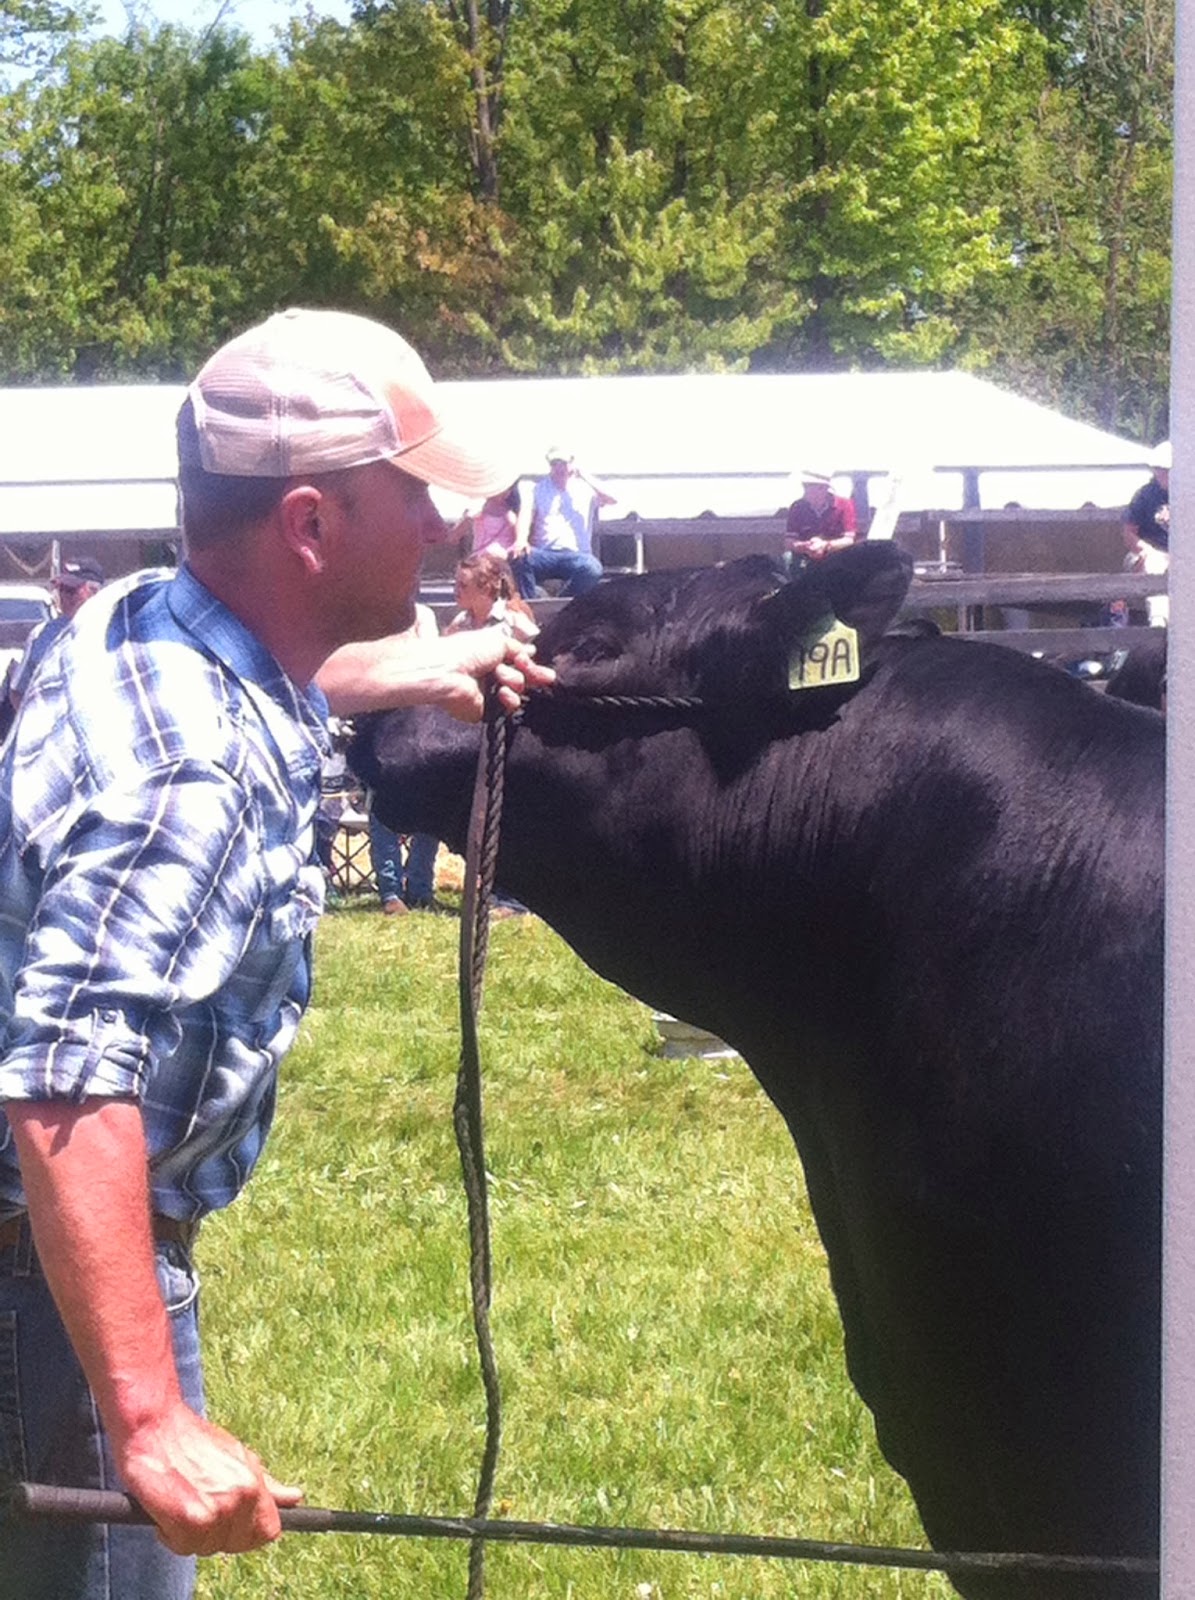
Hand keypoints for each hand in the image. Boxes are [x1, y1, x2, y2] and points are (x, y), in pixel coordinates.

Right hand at [117, 1399, 302, 1556]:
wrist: (154, 1427)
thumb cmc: (192, 1440)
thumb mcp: (237, 1455)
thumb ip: (265, 1483)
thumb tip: (295, 1498)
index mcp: (253, 1484)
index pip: (269, 1530)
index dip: (251, 1533)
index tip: (234, 1527)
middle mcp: (239, 1498)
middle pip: (237, 1543)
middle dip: (219, 1534)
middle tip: (201, 1510)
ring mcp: (215, 1511)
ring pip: (208, 1548)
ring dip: (192, 1535)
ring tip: (182, 1505)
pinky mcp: (188, 1521)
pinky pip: (183, 1547)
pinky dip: (171, 1536)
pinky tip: (167, 1512)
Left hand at [434, 631, 554, 721]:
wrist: (449, 672)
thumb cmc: (465, 652)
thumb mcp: (498, 640)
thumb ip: (517, 647)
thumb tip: (530, 652)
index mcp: (489, 656)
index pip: (518, 661)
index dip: (528, 661)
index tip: (530, 658)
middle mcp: (490, 674)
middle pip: (523, 676)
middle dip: (527, 670)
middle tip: (522, 665)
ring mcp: (489, 692)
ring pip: (519, 689)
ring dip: (513, 680)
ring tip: (498, 675)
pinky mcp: (488, 709)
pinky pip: (511, 705)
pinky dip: (509, 698)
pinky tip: (501, 692)